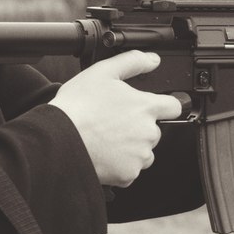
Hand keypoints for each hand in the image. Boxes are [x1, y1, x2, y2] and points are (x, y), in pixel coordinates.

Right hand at [48, 51, 181, 186]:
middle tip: (114, 123)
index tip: (152, 108)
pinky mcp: (128, 174)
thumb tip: (153, 59)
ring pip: (143, 152)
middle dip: (139, 128)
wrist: (59, 139)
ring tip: (106, 139)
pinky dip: (120, 165)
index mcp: (145, 107)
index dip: (164, 105)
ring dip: (131, 147)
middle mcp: (148, 133)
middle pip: (154, 131)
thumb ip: (133, 62)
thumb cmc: (78, 106)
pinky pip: (130, 170)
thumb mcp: (103, 71)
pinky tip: (104, 153)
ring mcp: (139, 156)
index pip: (174, 107)